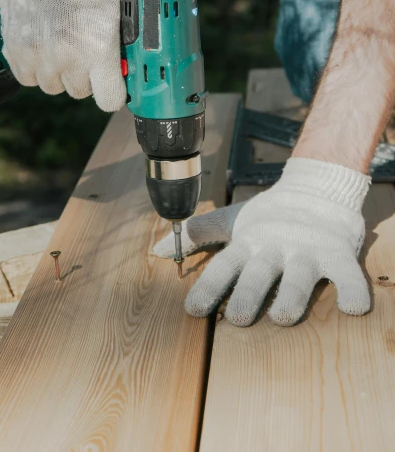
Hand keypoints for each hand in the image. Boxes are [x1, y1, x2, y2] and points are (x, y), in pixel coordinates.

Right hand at [0, 0, 125, 111]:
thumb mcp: (118, 5)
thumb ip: (120, 40)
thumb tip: (126, 63)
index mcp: (99, 50)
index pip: (110, 100)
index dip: (114, 92)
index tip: (113, 83)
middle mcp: (68, 58)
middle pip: (80, 91)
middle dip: (85, 75)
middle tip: (85, 51)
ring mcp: (39, 55)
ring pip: (52, 85)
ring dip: (58, 71)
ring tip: (62, 43)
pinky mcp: (16, 48)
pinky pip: (26, 77)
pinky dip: (34, 66)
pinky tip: (42, 45)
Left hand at [153, 158, 370, 325]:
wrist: (318, 188)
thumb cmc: (271, 214)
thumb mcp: (232, 220)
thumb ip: (197, 234)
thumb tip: (154, 250)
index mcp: (248, 242)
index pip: (223, 265)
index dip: (208, 287)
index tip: (192, 311)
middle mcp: (275, 246)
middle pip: (258, 273)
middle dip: (248, 295)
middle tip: (239, 318)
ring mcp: (307, 249)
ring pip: (299, 276)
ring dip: (291, 296)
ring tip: (283, 317)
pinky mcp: (338, 253)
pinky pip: (347, 274)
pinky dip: (353, 290)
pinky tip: (351, 307)